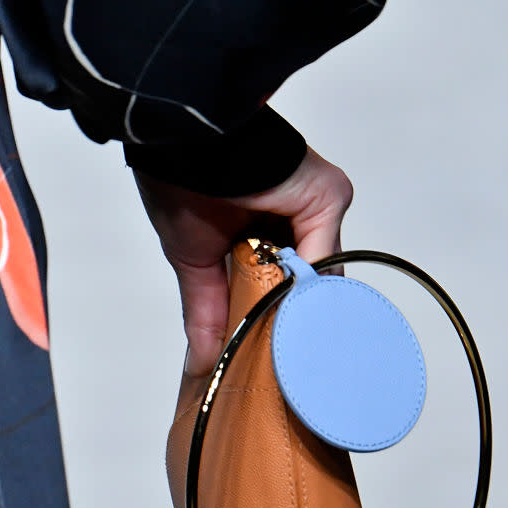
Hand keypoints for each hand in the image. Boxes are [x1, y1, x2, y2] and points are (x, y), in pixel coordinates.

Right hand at [133, 146, 352, 376]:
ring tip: (293, 354)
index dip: (275, 320)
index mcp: (261, 233)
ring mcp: (313, 209)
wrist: (183, 138)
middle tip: (283, 369)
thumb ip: (207, 313)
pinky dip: (314, 286)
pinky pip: (328, 250)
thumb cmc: (179, 181)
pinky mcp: (328, 196)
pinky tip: (300, 320)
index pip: (281, 286)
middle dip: (292, 321)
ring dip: (305, 308)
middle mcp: (293, 220)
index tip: (269, 361)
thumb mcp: (193, 260)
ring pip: (321, 271)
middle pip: (306, 282)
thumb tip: (203, 365)